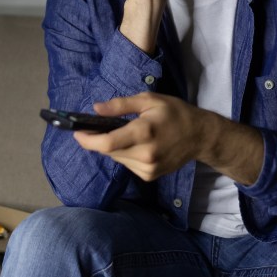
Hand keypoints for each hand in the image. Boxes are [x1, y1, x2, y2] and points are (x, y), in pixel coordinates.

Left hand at [72, 93, 263, 185]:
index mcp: (144, 132)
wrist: (200, 136)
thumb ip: (120, 105)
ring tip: (124, 133)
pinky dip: (124, 154)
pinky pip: (126, 164)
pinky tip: (135, 144)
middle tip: (98, 127)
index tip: (76, 133)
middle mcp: (145, 154)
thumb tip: (95, 108)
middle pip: (108, 151)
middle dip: (99, 140)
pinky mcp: (149, 176)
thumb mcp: (149, 100)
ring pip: (116, 159)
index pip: (107, 143)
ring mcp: (147, 168)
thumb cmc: (174, 113)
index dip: (87, 140)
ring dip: (113, 147)